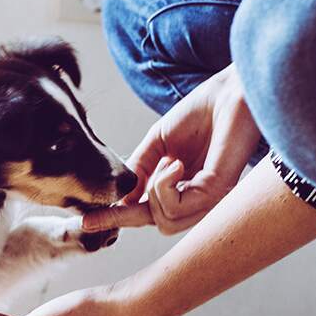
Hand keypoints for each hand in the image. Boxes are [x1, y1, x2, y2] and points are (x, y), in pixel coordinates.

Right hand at [84, 64, 260, 234]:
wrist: (229, 93)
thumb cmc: (202, 113)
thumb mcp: (158, 143)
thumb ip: (139, 170)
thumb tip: (119, 197)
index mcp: (185, 188)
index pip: (150, 212)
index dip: (116, 218)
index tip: (86, 221)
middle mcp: (200, 198)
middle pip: (157, 223)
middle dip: (128, 210)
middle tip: (117, 196)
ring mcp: (211, 199)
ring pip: (165, 220)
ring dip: (155, 190)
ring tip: (169, 161)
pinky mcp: (217, 193)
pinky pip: (176, 207)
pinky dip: (165, 185)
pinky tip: (175, 163)